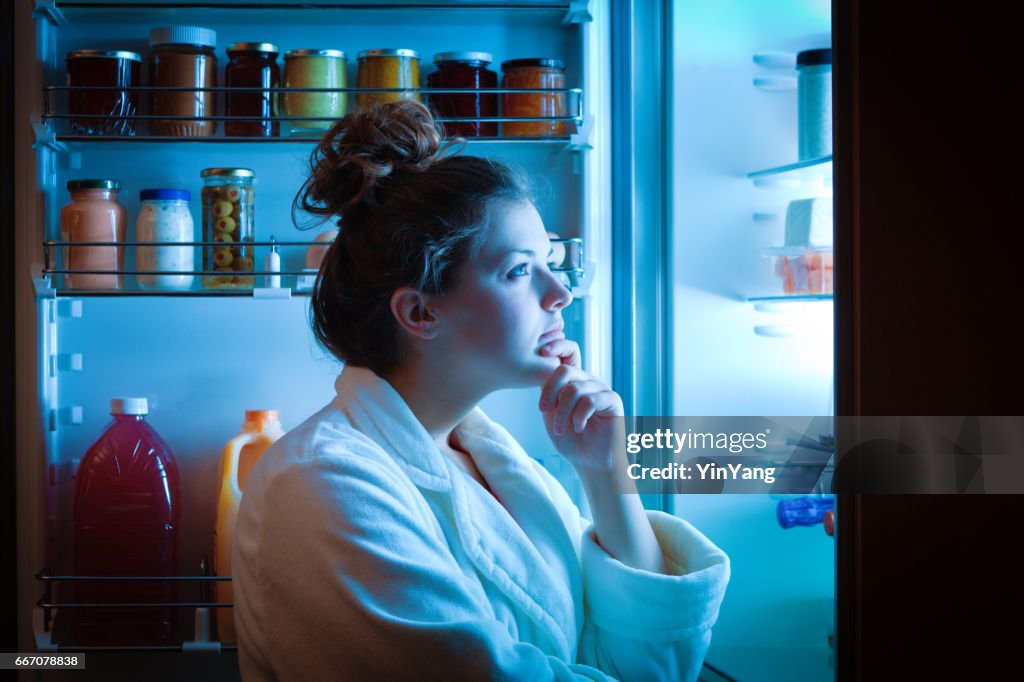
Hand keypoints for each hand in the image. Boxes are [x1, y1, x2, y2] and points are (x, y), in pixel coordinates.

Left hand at [538, 338, 624, 473]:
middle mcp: (588, 381)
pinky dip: (578, 416)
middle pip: (565, 370)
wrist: (589, 463)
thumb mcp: (551, 414)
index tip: (542, 352)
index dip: (557, 346)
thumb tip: (539, 371)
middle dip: (549, 391)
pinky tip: (579, 428)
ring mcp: (601, 389)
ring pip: (574, 389)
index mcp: (573, 381)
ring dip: (562, 413)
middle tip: (543, 410)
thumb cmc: (570, 441)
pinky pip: (590, 400)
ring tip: (562, 430)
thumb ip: (547, 393)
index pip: (568, 352)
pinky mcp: (613, 401)